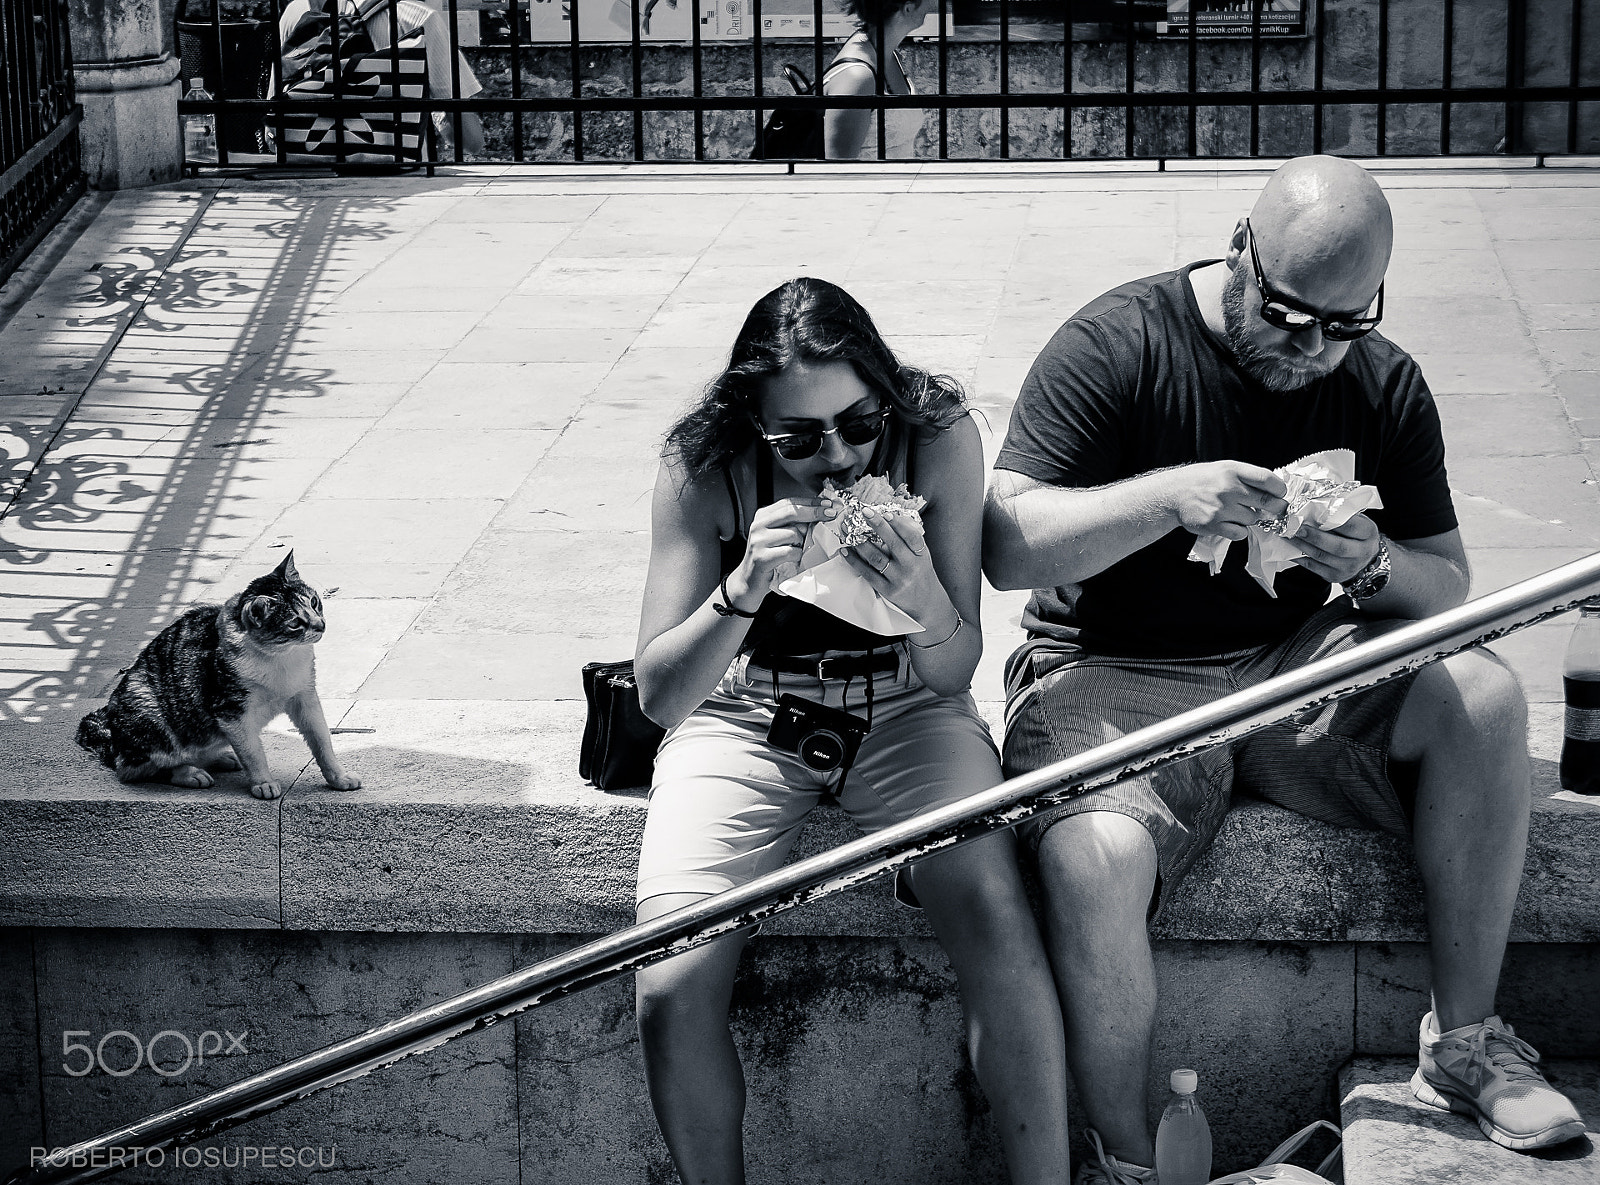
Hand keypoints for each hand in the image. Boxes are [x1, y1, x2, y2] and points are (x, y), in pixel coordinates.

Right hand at [726, 498, 835, 611]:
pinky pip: (790, 552)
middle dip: (814, 512)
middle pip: (791, 512)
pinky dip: (798, 556)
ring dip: (803, 542)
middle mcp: (758, 525)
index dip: (810, 502)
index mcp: (763, 516)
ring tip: (799, 549)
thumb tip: (820, 513)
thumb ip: (793, 523)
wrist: (749, 581)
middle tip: (830, 515)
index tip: (827, 504)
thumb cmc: (768, 558)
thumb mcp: (778, 536)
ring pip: (793, 533)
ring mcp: (759, 541)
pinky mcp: (762, 557)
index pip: (789, 503)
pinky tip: (795, 560)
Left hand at [838, 509, 952, 628]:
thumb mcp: (923, 557)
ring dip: (861, 543)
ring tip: (850, 530)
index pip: (912, 536)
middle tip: (865, 512)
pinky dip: (855, 561)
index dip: (899, 524)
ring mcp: (899, 580)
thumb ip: (911, 541)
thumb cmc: (922, 576)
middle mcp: (911, 567)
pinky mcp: (888, 591)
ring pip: (877, 558)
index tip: (886, 513)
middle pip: (893, 543)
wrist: (927, 605)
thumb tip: (892, 519)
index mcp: (921, 555)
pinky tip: (846, 551)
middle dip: (878, 525)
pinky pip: (868, 573)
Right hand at [1164, 460, 1288, 541]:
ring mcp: (1221, 508)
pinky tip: (1230, 522)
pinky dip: (1239, 530)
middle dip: (1275, 506)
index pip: (1267, 479)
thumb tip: (1274, 491)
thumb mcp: (1223, 469)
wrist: (1172, 494)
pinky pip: (1240, 532)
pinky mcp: (1214, 524)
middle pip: (1266, 501)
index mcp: (1232, 470)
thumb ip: (1247, 477)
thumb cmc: (1201, 481)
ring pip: (1253, 518)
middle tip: (1276, 508)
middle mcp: (1228, 488)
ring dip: (1251, 517)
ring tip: (1238, 512)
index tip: (1281, 493)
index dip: (1279, 489)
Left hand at [1292, 513, 1381, 583]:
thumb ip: (1342, 514)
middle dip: (1315, 537)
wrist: (1364, 557)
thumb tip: (1317, 505)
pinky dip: (1300, 557)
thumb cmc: (1356, 533)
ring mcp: (1349, 566)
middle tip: (1298, 528)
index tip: (1316, 514)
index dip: (1332, 521)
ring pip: (1322, 557)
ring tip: (1290, 535)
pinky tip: (1291, 549)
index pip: (1351, 527)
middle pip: (1337, 546)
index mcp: (1368, 533)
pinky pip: (1314, 567)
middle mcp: (1362, 552)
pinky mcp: (1336, 576)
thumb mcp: (1357, 520)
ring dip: (1303, 545)